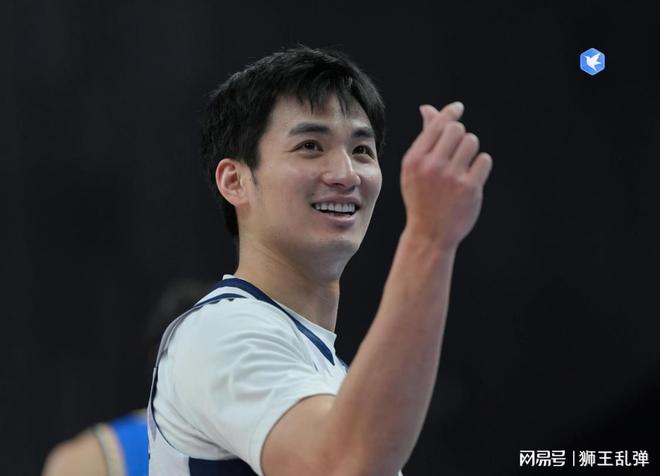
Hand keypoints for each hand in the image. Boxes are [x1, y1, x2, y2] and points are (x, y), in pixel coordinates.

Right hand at [400, 102, 492, 249]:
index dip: (450, 113)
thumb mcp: (414, 168)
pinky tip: (470, 178)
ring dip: (469, 151)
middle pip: (457, 130)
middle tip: (454, 153)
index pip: (438, 124)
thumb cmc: (421, 196)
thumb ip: (424, 138)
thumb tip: (428, 108)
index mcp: (414, 160)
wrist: (430, 233)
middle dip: (459, 137)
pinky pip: (484, 160)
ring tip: (462, 166)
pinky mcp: (470, 188)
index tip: (458, 108)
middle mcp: (431, 166)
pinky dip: (479, 166)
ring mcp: (451, 177)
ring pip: (471, 142)